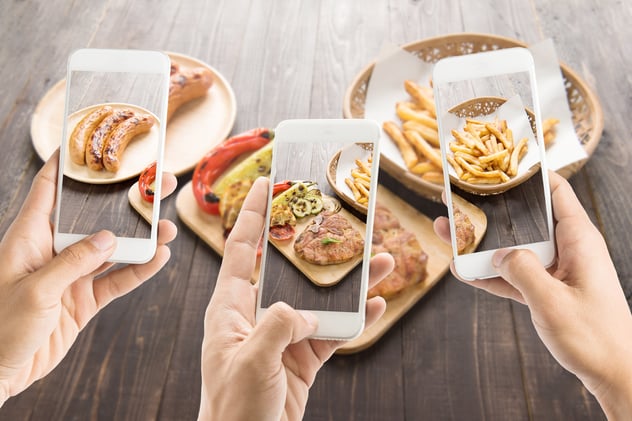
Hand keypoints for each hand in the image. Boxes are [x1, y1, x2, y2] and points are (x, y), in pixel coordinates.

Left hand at [0, 151, 177, 405]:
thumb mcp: (34, 291)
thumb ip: (73, 262)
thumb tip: (110, 238)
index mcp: (29, 238)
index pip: (49, 190)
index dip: (67, 165)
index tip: (90, 142)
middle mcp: (53, 250)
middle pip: (95, 216)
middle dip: (125, 200)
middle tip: (156, 183)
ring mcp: (72, 275)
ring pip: (114, 248)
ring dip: (141, 237)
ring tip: (168, 226)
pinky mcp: (84, 299)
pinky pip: (117, 280)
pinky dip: (139, 270)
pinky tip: (159, 258)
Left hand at [198, 177, 393, 420]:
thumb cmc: (233, 407)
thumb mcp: (251, 361)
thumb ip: (278, 326)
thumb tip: (305, 310)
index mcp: (231, 308)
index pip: (241, 249)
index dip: (251, 214)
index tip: (264, 184)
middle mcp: (257, 315)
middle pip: (290, 269)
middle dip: (315, 243)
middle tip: (336, 216)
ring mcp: (282, 336)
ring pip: (320, 299)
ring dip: (349, 283)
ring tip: (380, 262)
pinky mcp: (302, 357)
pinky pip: (333, 331)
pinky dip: (356, 320)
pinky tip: (378, 306)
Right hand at [434, 171, 631, 418]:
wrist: (614, 375)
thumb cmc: (595, 336)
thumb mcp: (553, 301)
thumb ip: (522, 271)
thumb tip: (499, 253)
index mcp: (579, 240)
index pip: (556, 192)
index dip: (528, 175)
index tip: (498, 165)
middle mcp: (567, 249)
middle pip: (525, 220)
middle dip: (492, 210)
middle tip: (459, 197)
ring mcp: (555, 271)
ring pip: (513, 248)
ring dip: (482, 243)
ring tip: (449, 230)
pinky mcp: (545, 292)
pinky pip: (512, 276)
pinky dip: (488, 274)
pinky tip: (462, 270)